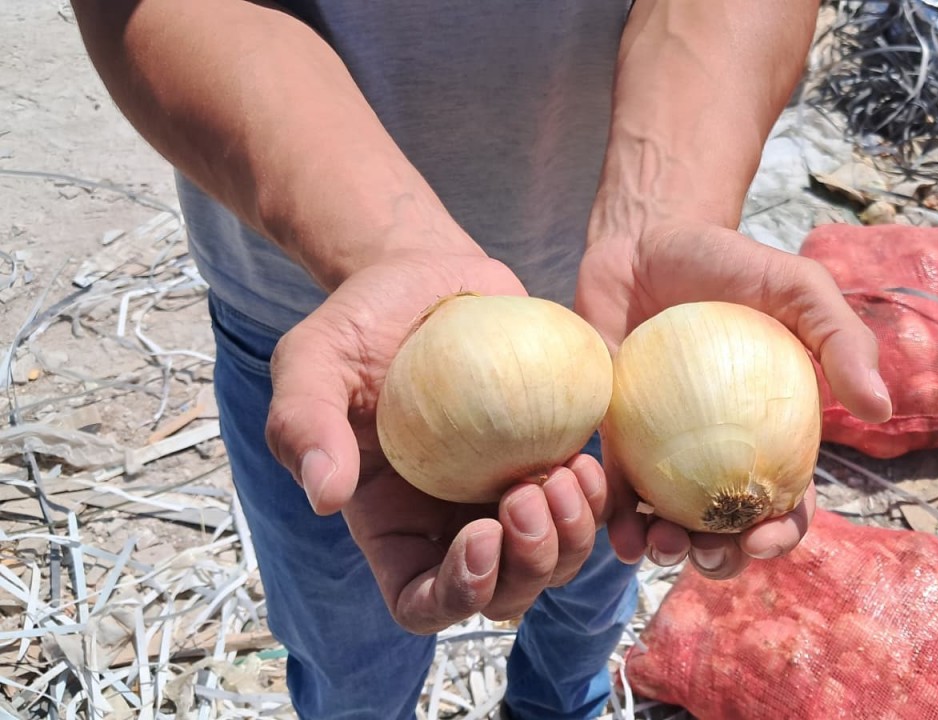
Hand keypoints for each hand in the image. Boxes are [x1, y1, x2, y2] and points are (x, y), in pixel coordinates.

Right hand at [265, 251, 608, 633]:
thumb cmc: (359, 323)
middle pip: (503, 596)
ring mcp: (509, 497)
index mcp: (394, 526)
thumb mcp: (312, 361)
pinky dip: (597, 505)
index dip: (455, 595)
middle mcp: (454, 525)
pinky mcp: (552, 458)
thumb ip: (302, 424)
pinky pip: (589, 510)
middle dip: (527, 568)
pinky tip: (587, 464)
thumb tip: (325, 497)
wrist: (423, 276)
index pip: (423, 603)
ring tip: (564, 476)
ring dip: (571, 540)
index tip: (479, 535)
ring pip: (555, 562)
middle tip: (527, 494)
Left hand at [576, 222, 891, 578]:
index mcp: (769, 434)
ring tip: (655, 543)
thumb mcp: (797, 288)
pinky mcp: (612, 437)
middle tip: (703, 551)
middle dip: (718, 562)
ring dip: (663, 550)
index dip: (780, 535)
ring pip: (665, 523)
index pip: (785, 501)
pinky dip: (612, 516)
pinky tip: (614, 522)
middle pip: (724, 530)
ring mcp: (661, 450)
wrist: (647, 238)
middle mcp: (716, 453)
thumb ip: (840, 338)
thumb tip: (880, 408)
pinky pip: (612, 488)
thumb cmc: (729, 263)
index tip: (760, 539)